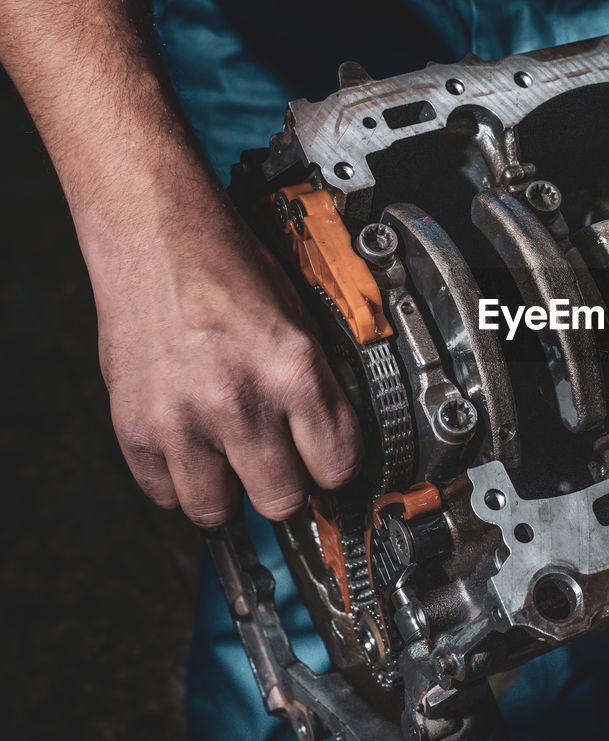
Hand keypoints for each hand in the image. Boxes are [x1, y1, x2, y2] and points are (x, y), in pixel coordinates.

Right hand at [98, 212, 361, 527]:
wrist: (154, 237)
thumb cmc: (227, 270)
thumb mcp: (299, 320)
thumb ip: (315, 386)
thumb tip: (330, 442)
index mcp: (293, 371)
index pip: (336, 466)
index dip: (334, 470)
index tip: (326, 465)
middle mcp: (239, 401)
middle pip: (281, 500)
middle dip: (286, 488)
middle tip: (279, 465)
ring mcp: (182, 420)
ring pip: (218, 510)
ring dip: (229, 493)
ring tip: (232, 461)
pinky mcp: (135, 428)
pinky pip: (164, 494)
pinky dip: (179, 481)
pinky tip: (192, 449)